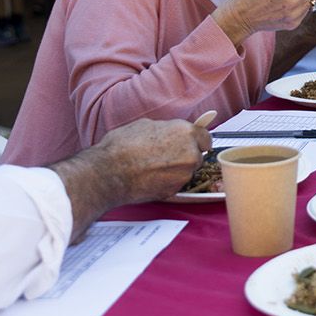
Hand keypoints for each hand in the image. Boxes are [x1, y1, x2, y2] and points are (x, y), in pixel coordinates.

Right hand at [93, 117, 210, 206]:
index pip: (206, 138)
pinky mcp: (175, 190)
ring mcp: (184, 174)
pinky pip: (175, 184)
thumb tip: (171, 132)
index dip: (196, 141)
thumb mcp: (146, 125)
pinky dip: (167, 181)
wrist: (109, 172)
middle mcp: (190, 153)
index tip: (191, 143)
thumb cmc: (123, 146)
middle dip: (185, 156)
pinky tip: (151, 177)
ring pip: (186, 171)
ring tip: (153, 166)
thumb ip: (167, 129)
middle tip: (165, 155)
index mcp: (186, 133)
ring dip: (175, 170)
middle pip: (196, 155)